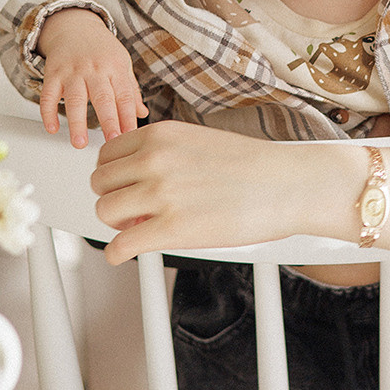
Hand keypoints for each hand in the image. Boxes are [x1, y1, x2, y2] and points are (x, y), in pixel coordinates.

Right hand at [37, 9, 145, 146]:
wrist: (75, 25)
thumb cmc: (101, 49)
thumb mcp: (121, 64)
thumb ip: (130, 90)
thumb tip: (142, 114)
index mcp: (115, 68)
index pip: (124, 96)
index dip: (128, 117)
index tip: (130, 136)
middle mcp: (95, 69)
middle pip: (102, 98)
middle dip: (108, 121)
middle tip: (112, 141)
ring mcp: (72, 71)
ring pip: (74, 99)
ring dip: (76, 122)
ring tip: (79, 143)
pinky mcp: (53, 73)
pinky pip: (48, 94)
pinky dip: (48, 112)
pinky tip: (52, 129)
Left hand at [90, 121, 364, 264]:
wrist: (289, 184)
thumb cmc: (254, 167)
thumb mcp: (198, 142)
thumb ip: (162, 156)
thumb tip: (134, 182)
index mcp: (160, 135)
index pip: (106, 154)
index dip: (113, 175)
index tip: (123, 187)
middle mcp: (154, 160)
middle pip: (100, 183)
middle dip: (113, 199)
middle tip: (131, 211)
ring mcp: (161, 194)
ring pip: (105, 211)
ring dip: (117, 225)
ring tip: (137, 229)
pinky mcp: (171, 230)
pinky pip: (119, 246)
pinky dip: (116, 254)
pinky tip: (125, 254)